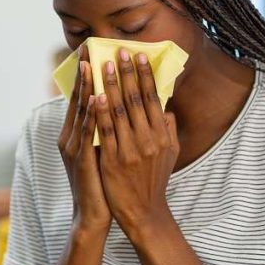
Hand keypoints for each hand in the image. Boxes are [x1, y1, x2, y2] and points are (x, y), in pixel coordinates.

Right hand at [58, 46, 111, 233]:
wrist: (94, 215)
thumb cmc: (102, 183)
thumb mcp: (102, 150)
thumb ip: (106, 129)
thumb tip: (119, 106)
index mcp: (74, 134)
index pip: (81, 98)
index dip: (85, 75)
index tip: (91, 52)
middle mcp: (69, 137)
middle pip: (77, 99)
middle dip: (84, 73)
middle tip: (88, 48)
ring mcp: (73, 148)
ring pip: (81, 112)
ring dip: (87, 87)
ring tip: (92, 64)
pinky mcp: (82, 159)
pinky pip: (87, 131)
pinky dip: (91, 113)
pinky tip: (97, 97)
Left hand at [92, 49, 178, 237]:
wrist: (143, 213)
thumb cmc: (154, 181)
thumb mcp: (170, 155)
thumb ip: (169, 130)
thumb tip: (166, 108)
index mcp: (162, 135)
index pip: (153, 99)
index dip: (145, 76)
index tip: (139, 56)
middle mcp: (148, 140)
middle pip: (136, 100)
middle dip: (127, 73)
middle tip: (120, 51)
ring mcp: (130, 150)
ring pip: (119, 111)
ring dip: (111, 85)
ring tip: (104, 65)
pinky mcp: (112, 161)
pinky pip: (104, 132)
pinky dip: (99, 112)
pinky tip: (94, 95)